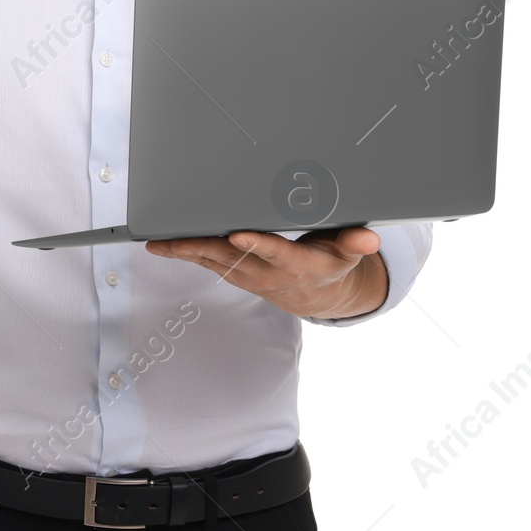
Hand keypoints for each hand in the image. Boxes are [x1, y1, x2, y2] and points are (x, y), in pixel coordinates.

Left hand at [145, 226, 386, 320]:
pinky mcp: (236, 273)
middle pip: (233, 258)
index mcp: (297, 264)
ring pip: (214, 261)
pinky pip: (208, 263)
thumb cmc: (331, 263)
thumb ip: (356, 243)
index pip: (276, 253)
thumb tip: (370, 239)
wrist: (318, 295)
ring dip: (187, 252)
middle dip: (204, 247)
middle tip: (178, 238)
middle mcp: (268, 272)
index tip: (239, 234)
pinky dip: (186, 254)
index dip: (257, 245)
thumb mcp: (349, 254)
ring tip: (160, 242)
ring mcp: (249, 275)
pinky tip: (163, 245)